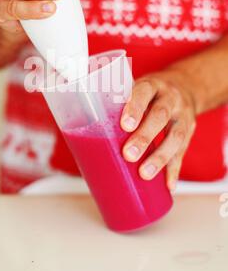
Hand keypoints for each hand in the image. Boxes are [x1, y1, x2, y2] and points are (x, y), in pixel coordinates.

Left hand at [120, 69, 196, 190]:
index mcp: (152, 85)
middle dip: (145, 137)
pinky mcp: (189, 132)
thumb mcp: (135, 89)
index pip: (144, 92)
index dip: (135, 108)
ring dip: (160, 157)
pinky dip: (174, 170)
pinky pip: (183, 152)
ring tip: (144, 173)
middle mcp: (170, 98)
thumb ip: (116, 106)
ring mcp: (183, 115)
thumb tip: (80, 135)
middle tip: (128, 154)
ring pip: (175, 136)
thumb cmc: (149, 93)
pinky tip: (168, 185)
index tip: (124, 125)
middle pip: (160, 116)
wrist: (185, 86)